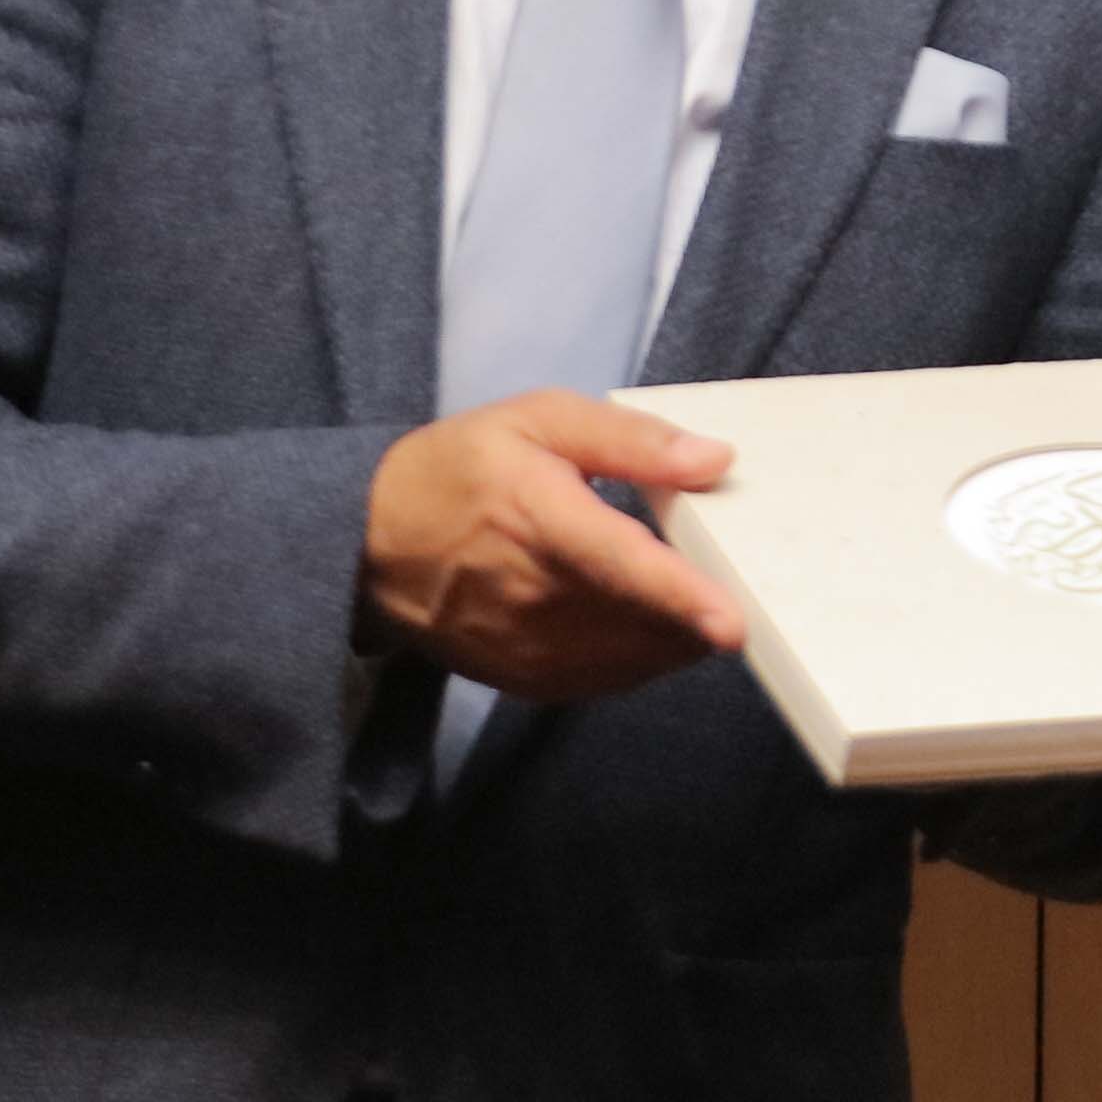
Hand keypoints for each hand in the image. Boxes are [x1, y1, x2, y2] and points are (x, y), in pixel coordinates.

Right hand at [359, 391, 745, 705]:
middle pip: (644, 620)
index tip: (731, 622)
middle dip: (700, 605)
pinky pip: (611, 680)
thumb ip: (629, 439)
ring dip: (679, 634)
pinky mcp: (528, 681)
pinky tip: (648, 622)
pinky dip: (645, 656)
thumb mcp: (539, 420)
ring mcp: (529, 648)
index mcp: (539, 516)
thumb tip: (714, 458)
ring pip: (637, 658)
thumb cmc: (460, 469)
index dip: (678, 596)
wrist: (370, 546)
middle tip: (723, 567)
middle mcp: (535, 595)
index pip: (619, 564)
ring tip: (684, 590)